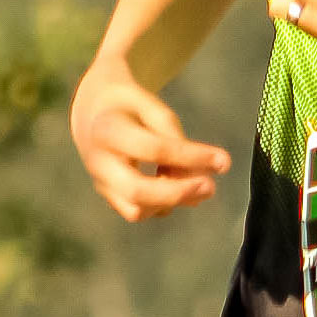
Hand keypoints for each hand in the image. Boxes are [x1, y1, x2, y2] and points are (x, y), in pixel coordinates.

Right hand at [72, 62, 230, 221]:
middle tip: (211, 187)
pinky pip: (138, 211)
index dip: (191, 157)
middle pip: (137, 191)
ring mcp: (100, 183)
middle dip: (178, 193)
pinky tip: (181, 186)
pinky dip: (164, 204)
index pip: (153, 149)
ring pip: (137, 209)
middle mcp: (98, 162)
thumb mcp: (151, 106)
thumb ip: (174, 137)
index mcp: (107, 130)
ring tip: (200, 184)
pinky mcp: (109, 196)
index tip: (223, 161)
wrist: (93, 111)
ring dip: (173, 201)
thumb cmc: (129, 104)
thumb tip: (202, 175)